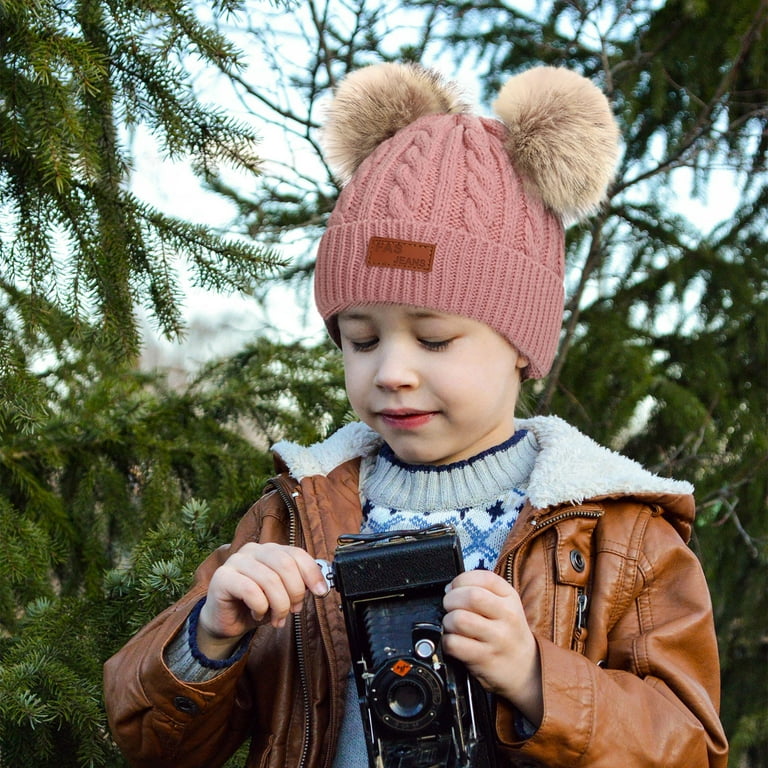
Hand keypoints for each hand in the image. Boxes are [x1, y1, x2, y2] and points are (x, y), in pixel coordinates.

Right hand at [197, 543, 328, 658]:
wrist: (227, 622)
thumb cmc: (256, 605)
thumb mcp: (283, 594)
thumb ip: (299, 584)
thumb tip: (320, 585)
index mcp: (270, 549)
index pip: (297, 553)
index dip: (312, 573)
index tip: (321, 592)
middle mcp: (253, 550)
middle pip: (285, 565)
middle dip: (295, 592)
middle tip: (294, 610)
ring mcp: (236, 561)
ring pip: (270, 580)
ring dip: (279, 605)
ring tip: (277, 618)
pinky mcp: (222, 577)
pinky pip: (251, 591)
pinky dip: (260, 607)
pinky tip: (257, 614)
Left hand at [442, 569, 542, 725]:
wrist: (526, 669)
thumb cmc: (508, 632)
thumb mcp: (505, 605)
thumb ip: (482, 591)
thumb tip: (450, 589)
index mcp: (509, 597)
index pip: (482, 577)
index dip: (461, 580)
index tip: (455, 589)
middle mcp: (507, 615)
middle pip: (470, 596)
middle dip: (451, 599)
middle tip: (450, 607)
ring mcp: (497, 638)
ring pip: (459, 619)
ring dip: (447, 621)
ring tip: (452, 626)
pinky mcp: (485, 658)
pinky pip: (455, 644)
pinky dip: (447, 642)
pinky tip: (454, 642)